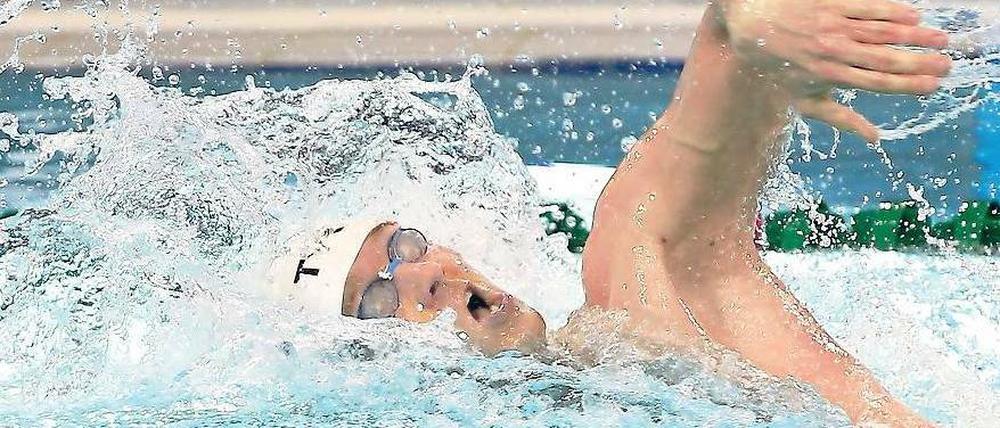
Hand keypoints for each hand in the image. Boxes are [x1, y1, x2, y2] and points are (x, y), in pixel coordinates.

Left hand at [713, 0, 951, 141]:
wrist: (752, 25)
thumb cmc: (779, 66)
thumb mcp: (803, 98)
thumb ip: (841, 117)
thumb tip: (875, 138)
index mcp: (829, 76)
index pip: (876, 83)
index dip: (907, 85)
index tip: (933, 86)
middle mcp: (834, 51)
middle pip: (884, 58)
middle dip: (919, 63)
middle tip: (947, 65)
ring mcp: (834, 25)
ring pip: (881, 31)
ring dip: (914, 36)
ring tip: (941, 40)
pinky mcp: (832, 3)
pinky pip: (868, 7)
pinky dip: (892, 11)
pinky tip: (914, 16)